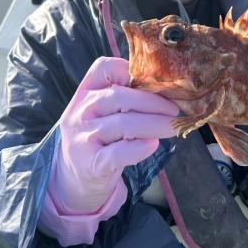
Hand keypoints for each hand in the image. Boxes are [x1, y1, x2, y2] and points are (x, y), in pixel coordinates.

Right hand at [49, 57, 178, 214]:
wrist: (72, 179)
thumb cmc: (99, 137)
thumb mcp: (102, 112)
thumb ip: (125, 96)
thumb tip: (167, 90)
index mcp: (86, 92)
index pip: (104, 68)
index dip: (132, 70)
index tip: (156, 82)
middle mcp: (81, 111)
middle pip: (119, 96)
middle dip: (153, 102)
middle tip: (175, 110)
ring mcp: (83, 138)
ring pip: (122, 124)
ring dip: (154, 124)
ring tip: (173, 127)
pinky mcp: (91, 164)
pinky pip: (117, 153)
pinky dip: (138, 148)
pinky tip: (153, 145)